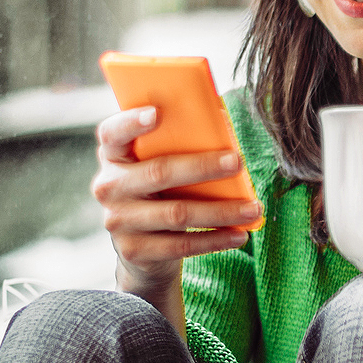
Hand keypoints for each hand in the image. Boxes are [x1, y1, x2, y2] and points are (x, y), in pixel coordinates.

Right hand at [91, 106, 261, 296]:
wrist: (142, 250)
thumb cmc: (160, 195)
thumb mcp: (159, 168)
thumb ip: (176, 146)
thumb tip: (220, 122)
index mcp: (113, 156)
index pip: (112, 133)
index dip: (131, 122)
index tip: (157, 113)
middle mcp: (109, 187)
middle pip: (159, 173)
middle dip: (202, 167)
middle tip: (238, 162)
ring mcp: (118, 221)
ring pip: (177, 213)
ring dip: (221, 211)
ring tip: (253, 208)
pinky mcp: (135, 250)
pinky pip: (182, 245)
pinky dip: (215, 240)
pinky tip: (239, 235)